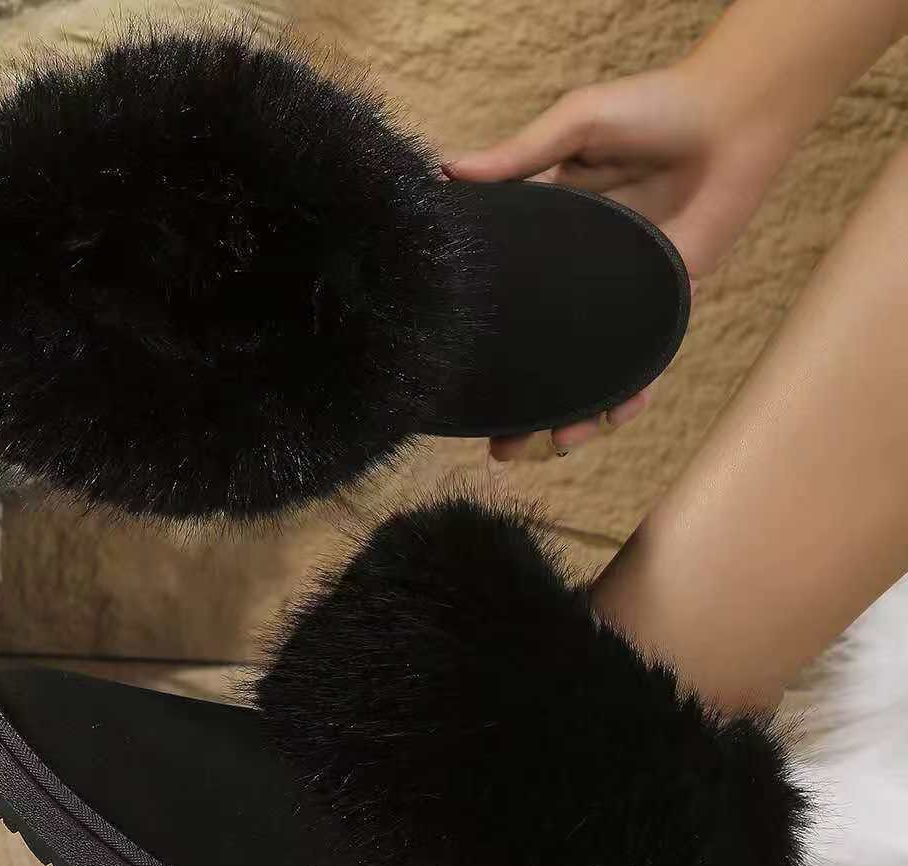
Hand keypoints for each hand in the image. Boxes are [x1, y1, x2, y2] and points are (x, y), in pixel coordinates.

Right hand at [447, 61, 790, 458]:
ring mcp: (617, 296)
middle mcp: (576, 278)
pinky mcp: (662, 302)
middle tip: (499, 443)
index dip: (483, 342)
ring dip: (573, 415)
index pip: (505, 302)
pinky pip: (645, 360)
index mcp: (546, 241)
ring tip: (556, 443)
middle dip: (522, 405)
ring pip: (588, 371)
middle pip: (541, 354)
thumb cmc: (653, 108)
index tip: (458, 384)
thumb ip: (520, 156)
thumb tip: (448, 172)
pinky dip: (632, 393)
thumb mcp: (575, 125)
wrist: (729, 119)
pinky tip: (616, 414)